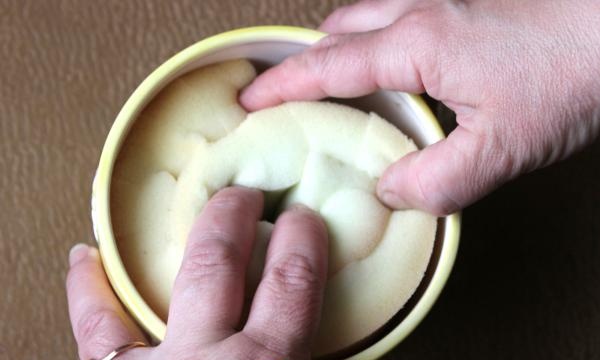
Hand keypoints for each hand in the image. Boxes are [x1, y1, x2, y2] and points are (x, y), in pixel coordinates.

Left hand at [66, 187, 327, 359]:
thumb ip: (305, 353)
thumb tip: (316, 331)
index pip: (291, 280)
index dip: (301, 239)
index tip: (303, 218)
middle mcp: (210, 356)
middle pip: (222, 261)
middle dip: (236, 215)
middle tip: (246, 194)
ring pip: (158, 284)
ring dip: (182, 239)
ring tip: (198, 206)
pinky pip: (96, 329)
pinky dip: (87, 291)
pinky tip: (84, 259)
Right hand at [240, 0, 599, 214]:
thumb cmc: (576, 69)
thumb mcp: (502, 147)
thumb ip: (437, 180)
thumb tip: (391, 190)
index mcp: (417, 44)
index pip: (327, 66)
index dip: (282, 85)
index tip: (249, 98)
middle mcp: (422, 11)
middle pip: (339, 28)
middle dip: (305, 58)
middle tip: (288, 91)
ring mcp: (446, 0)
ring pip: (368, 14)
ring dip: (341, 44)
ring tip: (333, 80)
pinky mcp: (469, 4)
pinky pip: (399, 13)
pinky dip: (377, 37)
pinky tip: (396, 64)